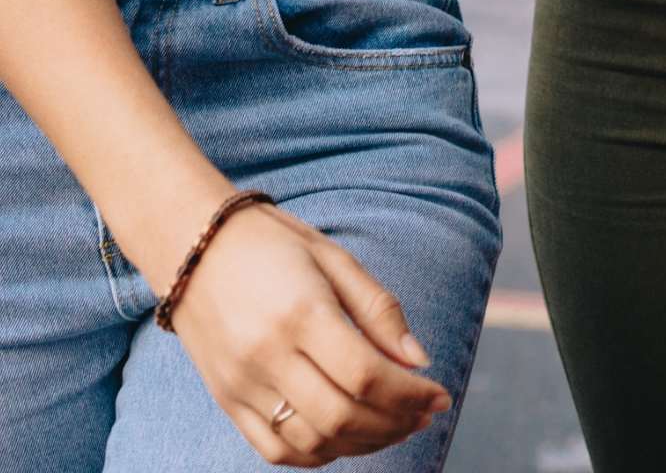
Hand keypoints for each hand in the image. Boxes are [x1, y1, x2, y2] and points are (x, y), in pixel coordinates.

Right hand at [165, 199, 448, 464]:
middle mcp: (267, 357)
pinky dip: (318, 454)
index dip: (411, 394)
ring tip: (396, 427)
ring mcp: (241, 386)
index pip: (365, 375)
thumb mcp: (336, 259)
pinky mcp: (227, 401)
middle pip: (341, 415)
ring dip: (363, 443)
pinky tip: (348, 438)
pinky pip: (275, 449)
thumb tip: (420, 361)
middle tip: (425, 415)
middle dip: (395, 423)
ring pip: (311, 441)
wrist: (195, 247)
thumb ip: (380, 311)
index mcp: (301, 314)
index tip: (440, 395)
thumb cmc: (275, 244)